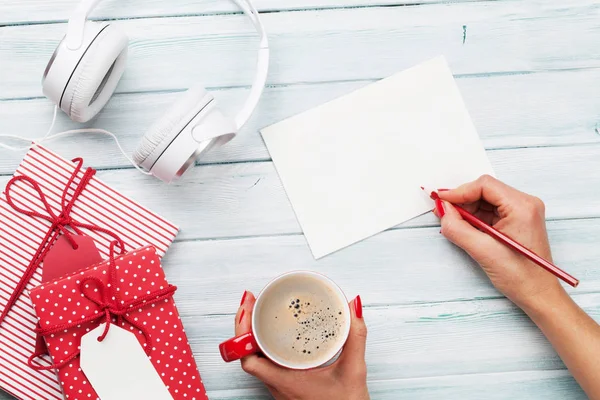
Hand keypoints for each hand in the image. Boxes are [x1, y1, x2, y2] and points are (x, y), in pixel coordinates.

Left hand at [234, 291, 369, 399]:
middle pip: (249, 354)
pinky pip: (271, 366)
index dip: (241, 332)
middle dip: (247, 325)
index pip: (248, 358)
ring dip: (256, 336)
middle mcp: (279, 386)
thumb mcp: (354, 371)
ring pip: (259, 360)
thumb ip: (355, 337)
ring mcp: (283, 389)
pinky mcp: (290, 389)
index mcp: (285, 382)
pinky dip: (269, 347)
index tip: (246, 308)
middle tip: (253, 301)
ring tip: (261, 312)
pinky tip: (279, 336)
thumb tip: (353, 308)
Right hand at [433, 175, 562, 311]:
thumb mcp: (483, 251)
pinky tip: (466, 229)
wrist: (539, 295)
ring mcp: (522, 212)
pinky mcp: (517, 221)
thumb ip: (458, 228)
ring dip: (467, 210)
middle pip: (484, 191)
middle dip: (462, 201)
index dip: (459, 191)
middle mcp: (525, 204)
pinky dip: (475, 218)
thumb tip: (442, 211)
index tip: (441, 200)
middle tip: (443, 213)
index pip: (484, 185)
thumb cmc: (521, 277)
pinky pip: (490, 211)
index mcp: (522, 207)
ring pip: (485, 200)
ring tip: (454, 224)